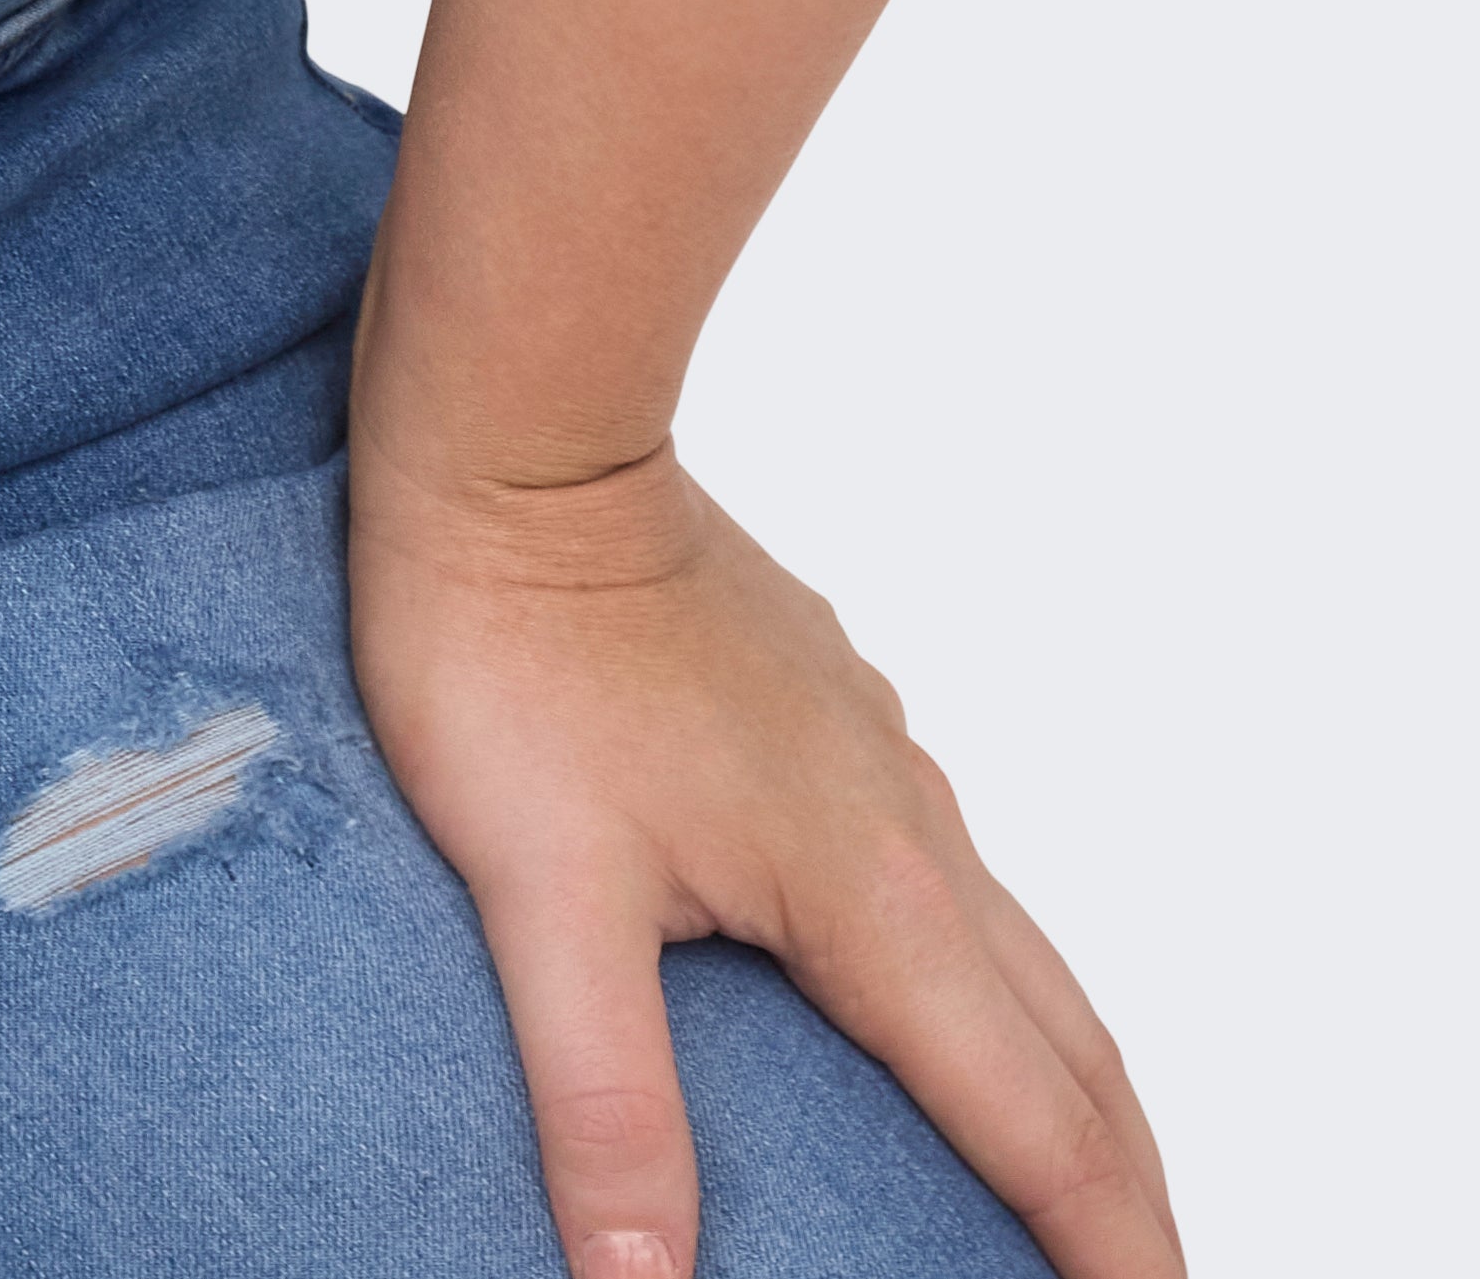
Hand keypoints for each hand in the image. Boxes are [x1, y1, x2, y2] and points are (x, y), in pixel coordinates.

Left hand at [348, 434, 1177, 1276]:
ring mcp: (875, 759)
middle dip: (1130, 1187)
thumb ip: (603, 1100)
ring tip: (1092, 1177)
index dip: (1110, 1246)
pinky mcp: (828, 713)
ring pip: (1022, 956)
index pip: (1036, 1119)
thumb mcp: (537, 894)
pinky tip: (950, 993)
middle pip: (1071, 1047)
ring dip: (1075, 1081)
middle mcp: (908, 828)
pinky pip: (954, 878)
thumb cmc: (510, 648)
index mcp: (872, 894)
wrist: (511, 441)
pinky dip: (997, 980)